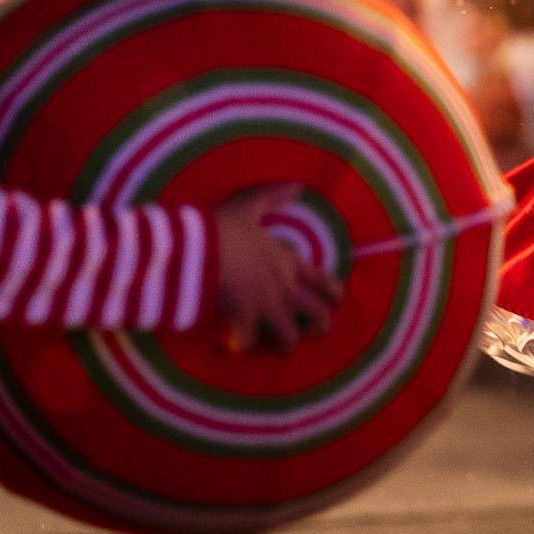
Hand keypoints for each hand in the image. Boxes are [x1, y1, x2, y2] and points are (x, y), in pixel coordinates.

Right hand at [212, 183, 339, 352]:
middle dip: (319, 327)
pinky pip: (249, 342)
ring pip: (290, 337)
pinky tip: (237, 344)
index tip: (336, 302)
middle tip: (312, 331)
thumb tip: (299, 186)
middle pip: (317, 315)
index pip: (324, 281)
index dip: (335, 294)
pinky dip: (243, 345)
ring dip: (286, 344)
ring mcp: (265, 306)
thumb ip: (275, 196)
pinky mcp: (243, 320)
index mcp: (289, 262)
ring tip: (280, 346)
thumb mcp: (251, 205)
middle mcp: (284, 288)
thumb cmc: (224, 226)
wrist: (197, 249)